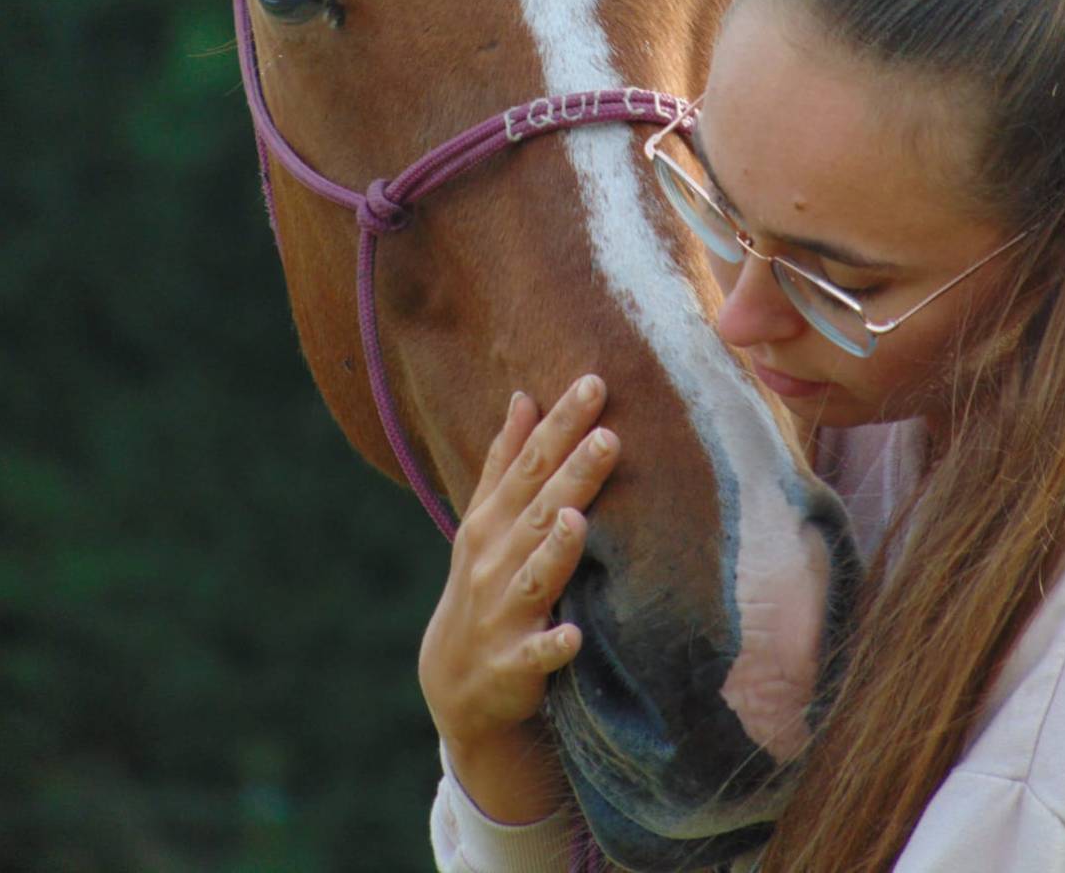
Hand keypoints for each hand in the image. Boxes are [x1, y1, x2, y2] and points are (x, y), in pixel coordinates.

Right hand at [418, 374, 620, 820]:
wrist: (456, 681)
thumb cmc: (483, 583)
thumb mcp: (487, 520)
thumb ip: (506, 460)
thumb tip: (523, 396)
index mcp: (493, 522)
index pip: (530, 464)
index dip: (560, 425)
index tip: (594, 384)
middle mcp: (495, 561)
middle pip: (539, 511)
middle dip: (571, 474)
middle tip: (607, 436)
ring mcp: (502, 612)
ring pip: (535, 576)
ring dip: (556, 550)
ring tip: (577, 519)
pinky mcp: (513, 664)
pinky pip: (536, 654)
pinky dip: (552, 645)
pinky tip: (573, 635)